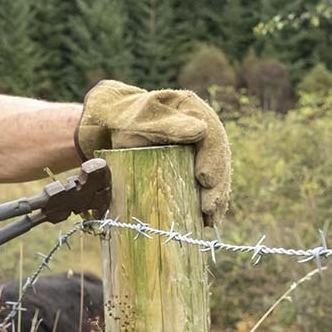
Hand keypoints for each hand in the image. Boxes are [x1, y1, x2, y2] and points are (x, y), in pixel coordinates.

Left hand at [75, 81, 231, 225]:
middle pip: (218, 158)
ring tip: (211, 220)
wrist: (112, 125)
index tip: (205, 179)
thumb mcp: (139, 118)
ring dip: (217, 198)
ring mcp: (201, 148)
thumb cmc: (123, 118)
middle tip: (209, 208)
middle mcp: (204, 128)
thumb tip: (200, 131)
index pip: (212, 136)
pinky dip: (210, 201)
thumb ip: (165, 123)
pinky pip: (208, 184)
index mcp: (194, 111)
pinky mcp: (194, 165)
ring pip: (218, 173)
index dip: (212, 158)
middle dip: (217, 185)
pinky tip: (209, 221)